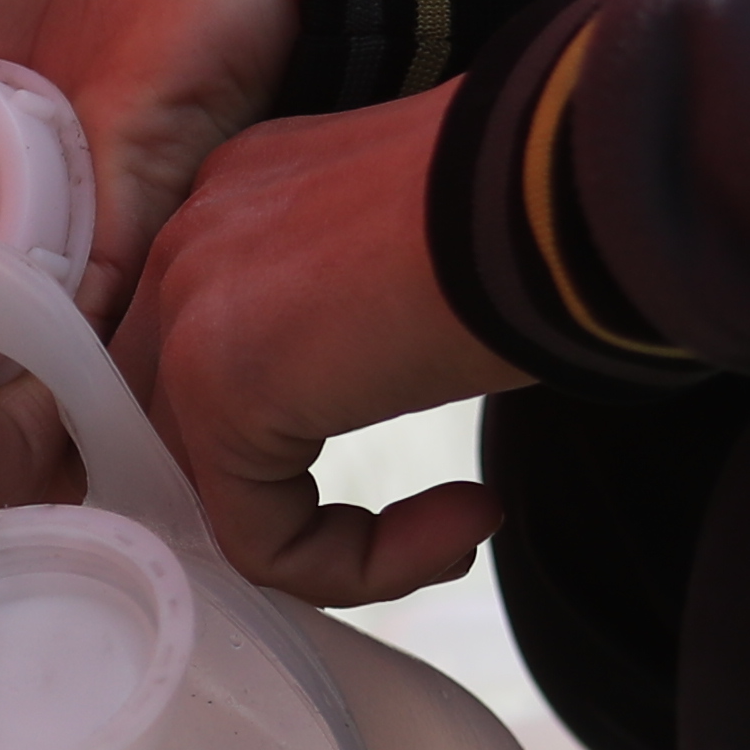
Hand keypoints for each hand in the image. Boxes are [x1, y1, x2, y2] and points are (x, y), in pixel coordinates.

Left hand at [112, 91, 518, 602]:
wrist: (561, 182)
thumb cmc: (543, 202)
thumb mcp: (430, 251)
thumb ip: (368, 304)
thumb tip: (387, 368)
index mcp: (247, 194)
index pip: (216, 347)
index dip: (293, 430)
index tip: (406, 444)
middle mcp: (197, 240)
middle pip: (188, 425)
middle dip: (286, 500)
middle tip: (417, 521)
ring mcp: (194, 314)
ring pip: (219, 492)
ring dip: (335, 545)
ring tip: (454, 531)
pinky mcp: (222, 392)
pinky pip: (262, 539)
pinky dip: (360, 567)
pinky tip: (466, 522)